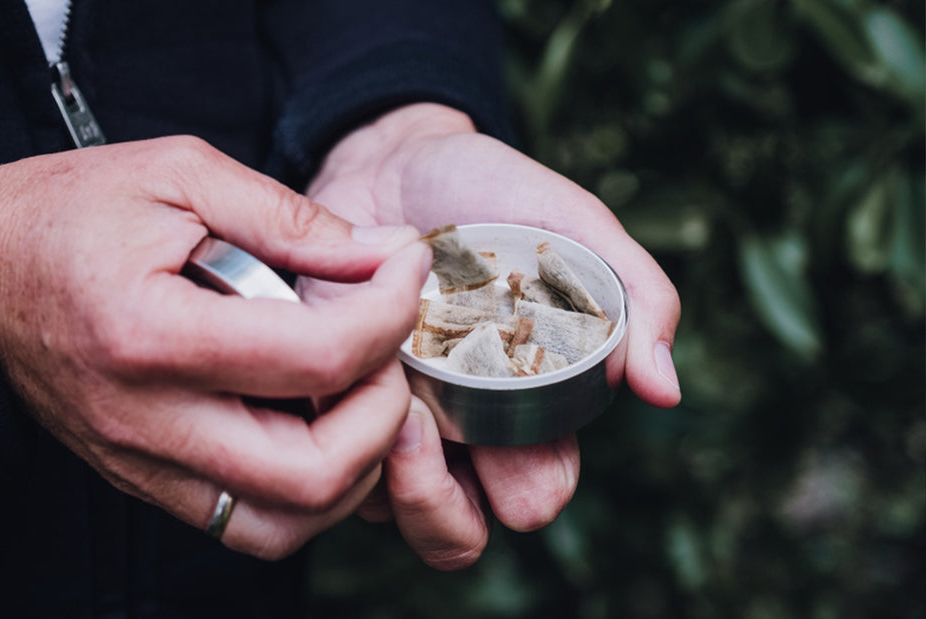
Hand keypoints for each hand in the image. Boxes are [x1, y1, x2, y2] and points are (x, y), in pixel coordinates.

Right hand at [0, 136, 431, 559]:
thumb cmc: (67, 215)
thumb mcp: (179, 176)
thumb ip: (288, 217)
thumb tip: (382, 252)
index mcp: (154, 333)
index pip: (316, 357)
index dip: (390, 312)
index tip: (405, 267)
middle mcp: (149, 420)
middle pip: (315, 473)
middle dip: (385, 414)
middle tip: (386, 351)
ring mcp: (145, 464)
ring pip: (287, 522)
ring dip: (353, 467)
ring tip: (354, 394)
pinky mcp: (147, 482)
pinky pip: (249, 524)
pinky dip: (306, 490)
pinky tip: (310, 423)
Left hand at [304, 104, 680, 567]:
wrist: (392, 159)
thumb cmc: (492, 195)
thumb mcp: (575, 229)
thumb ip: (636, 297)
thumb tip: (665, 392)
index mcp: (525, 409)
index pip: (536, 497)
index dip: (524, 485)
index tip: (504, 428)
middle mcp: (455, 430)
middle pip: (453, 534)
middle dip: (435, 500)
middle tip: (417, 422)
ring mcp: (385, 418)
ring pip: (379, 512)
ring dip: (375, 460)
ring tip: (377, 379)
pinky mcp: (326, 398)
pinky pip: (320, 453)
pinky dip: (327, 417)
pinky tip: (337, 358)